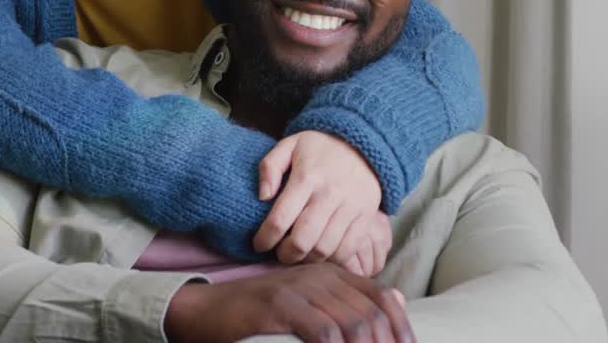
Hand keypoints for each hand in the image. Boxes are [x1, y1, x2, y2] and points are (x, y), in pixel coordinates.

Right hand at [164, 263, 413, 342]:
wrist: (206, 311)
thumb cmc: (260, 315)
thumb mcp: (308, 304)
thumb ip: (348, 303)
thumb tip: (399, 301)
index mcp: (332, 274)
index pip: (383, 298)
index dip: (401, 330)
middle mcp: (320, 275)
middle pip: (371, 316)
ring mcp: (300, 288)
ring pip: (352, 325)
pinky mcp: (280, 305)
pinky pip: (324, 332)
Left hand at [254, 132, 386, 273]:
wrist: (365, 144)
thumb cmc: (320, 147)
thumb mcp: (290, 144)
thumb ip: (270, 166)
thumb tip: (263, 196)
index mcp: (306, 177)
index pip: (280, 218)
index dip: (265, 238)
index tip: (258, 245)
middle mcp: (329, 194)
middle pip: (303, 240)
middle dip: (285, 255)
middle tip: (279, 254)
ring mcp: (350, 207)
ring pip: (325, 249)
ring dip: (308, 260)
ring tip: (300, 254)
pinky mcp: (366, 217)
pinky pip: (348, 249)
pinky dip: (333, 259)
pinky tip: (322, 253)